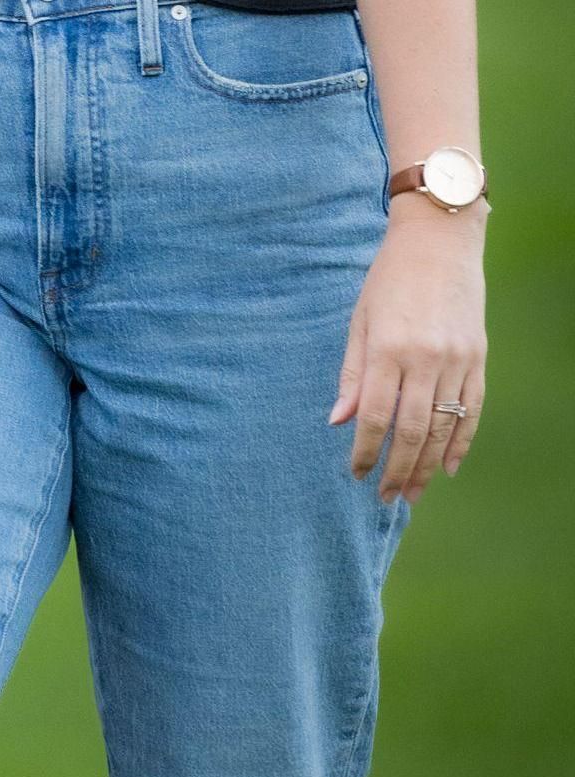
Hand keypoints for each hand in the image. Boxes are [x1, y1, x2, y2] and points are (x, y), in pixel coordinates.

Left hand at [330, 202, 487, 503]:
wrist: (440, 242)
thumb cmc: (388, 282)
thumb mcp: (358, 323)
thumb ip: (351, 375)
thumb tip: (337, 422)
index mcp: (388, 351)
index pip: (374, 417)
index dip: (365, 451)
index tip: (356, 474)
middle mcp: (425, 359)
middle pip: (412, 430)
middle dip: (396, 468)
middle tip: (385, 496)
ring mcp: (457, 359)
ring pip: (444, 425)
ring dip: (427, 465)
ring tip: (413, 492)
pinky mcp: (478, 357)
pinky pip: (472, 408)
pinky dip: (462, 440)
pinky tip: (448, 466)